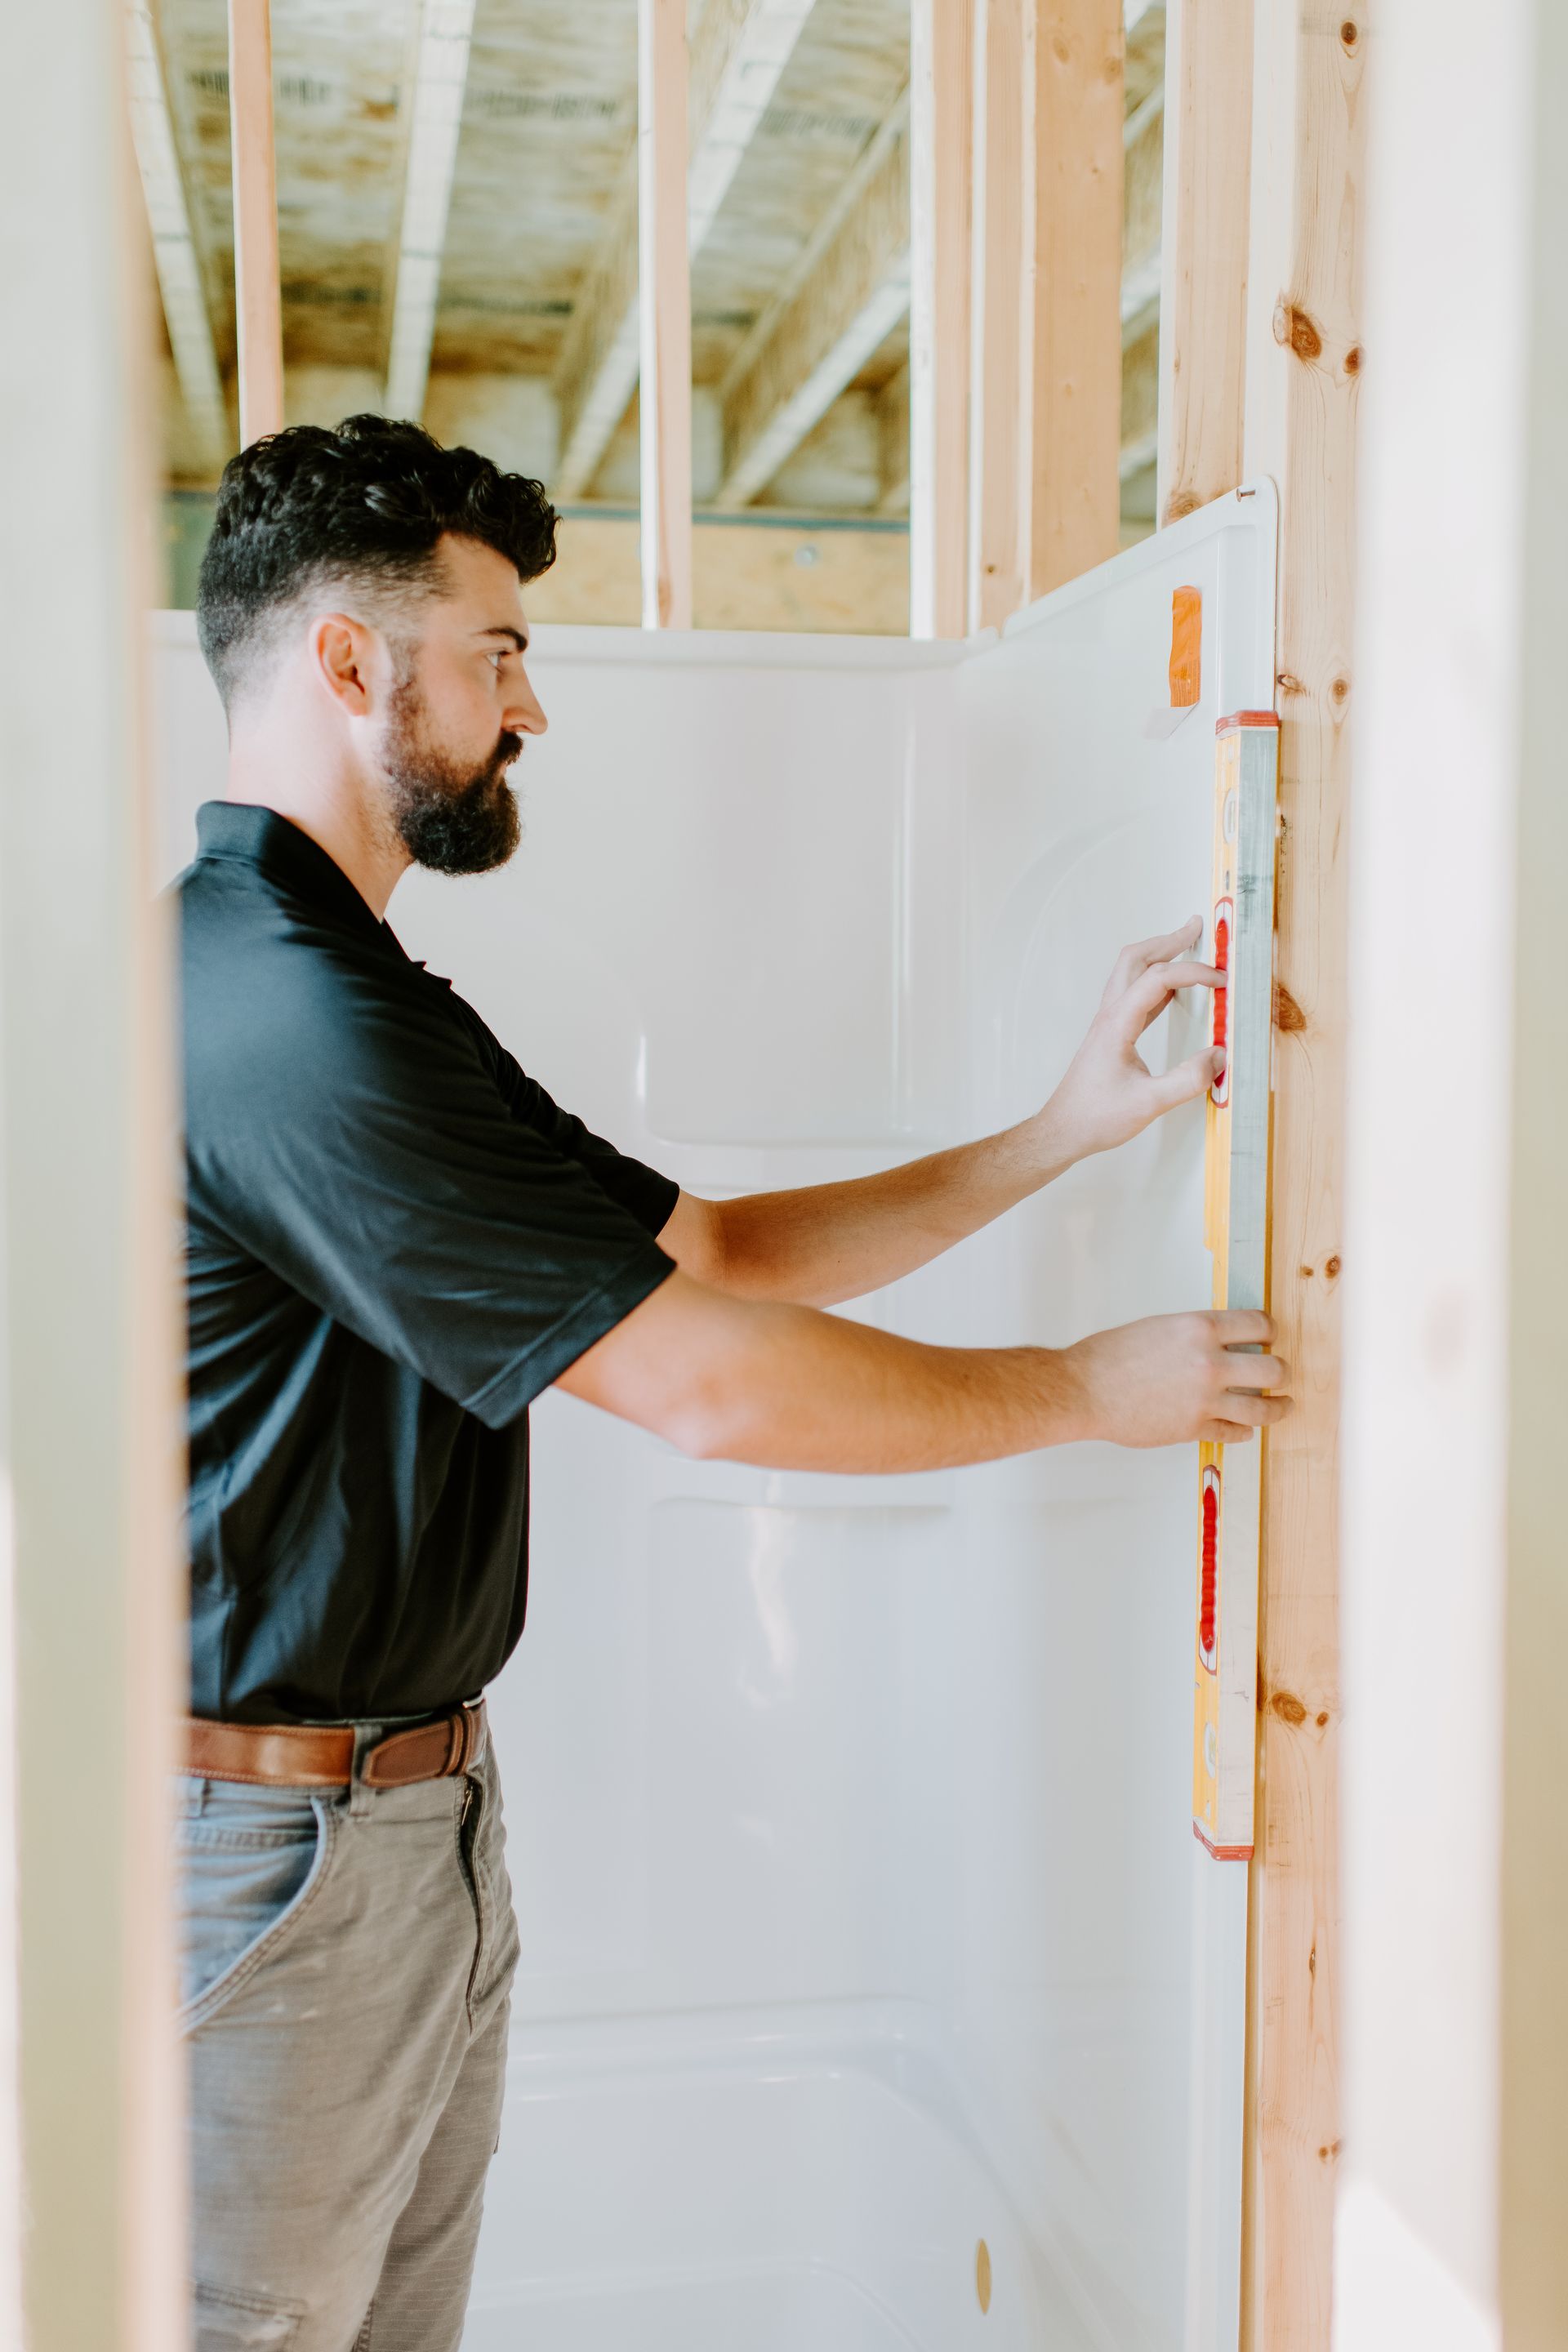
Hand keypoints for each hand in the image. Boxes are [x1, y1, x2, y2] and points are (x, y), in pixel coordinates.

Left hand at [1038, 920, 1223, 1160]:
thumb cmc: (1096, 1117)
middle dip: (1168, 940)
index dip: (1193, 973)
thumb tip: (1219, 1057)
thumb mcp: (1148, 1103)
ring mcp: (1109, 1023)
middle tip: (1196, 928)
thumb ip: (1187, 1080)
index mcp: (1117, 1024)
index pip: (1159, 979)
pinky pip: (1135, 995)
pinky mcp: (1112, 1034)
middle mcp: (1110, 1015)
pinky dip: (1156, 982)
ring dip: (1159, 955)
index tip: (1222, 981)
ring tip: (1187, 946)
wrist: (1063, 1130)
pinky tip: (1173, 991)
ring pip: (1131, 973)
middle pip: (1136, 959)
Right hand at [1063, 1309, 1291, 1447]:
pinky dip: (1243, 1431)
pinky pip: (1235, 1432)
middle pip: (1274, 1369)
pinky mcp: (1194, 1429)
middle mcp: (1210, 1363)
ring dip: (1279, 1407)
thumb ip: (1197, 1334)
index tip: (1271, 1339)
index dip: (1271, 1332)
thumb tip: (1224, 1343)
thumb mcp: (1162, 1326)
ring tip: (1283, 1406)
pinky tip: (1244, 1428)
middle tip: (1280, 1375)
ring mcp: (1205, 1400)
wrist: (1084, 1389)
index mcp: (1201, 1328)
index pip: (1261, 1325)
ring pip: (1263, 1408)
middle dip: (1282, 1373)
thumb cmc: (1112, 1355)